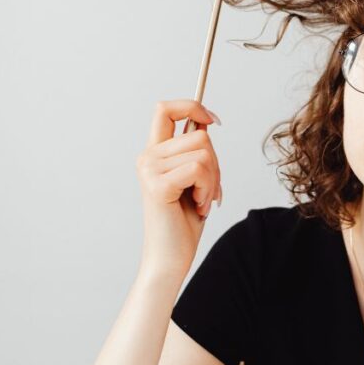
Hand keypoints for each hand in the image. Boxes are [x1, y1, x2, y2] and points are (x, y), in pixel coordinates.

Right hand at [135, 99, 222, 275]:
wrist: (170, 258)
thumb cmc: (183, 222)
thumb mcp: (194, 178)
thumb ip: (196, 151)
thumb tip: (207, 122)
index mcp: (154, 153)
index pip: (165, 108)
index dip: (192, 106)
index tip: (212, 120)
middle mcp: (147, 157)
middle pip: (199, 135)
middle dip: (216, 164)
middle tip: (208, 191)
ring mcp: (149, 169)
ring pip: (204, 152)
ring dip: (213, 180)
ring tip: (200, 200)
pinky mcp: (158, 185)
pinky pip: (199, 168)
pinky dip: (207, 188)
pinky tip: (197, 205)